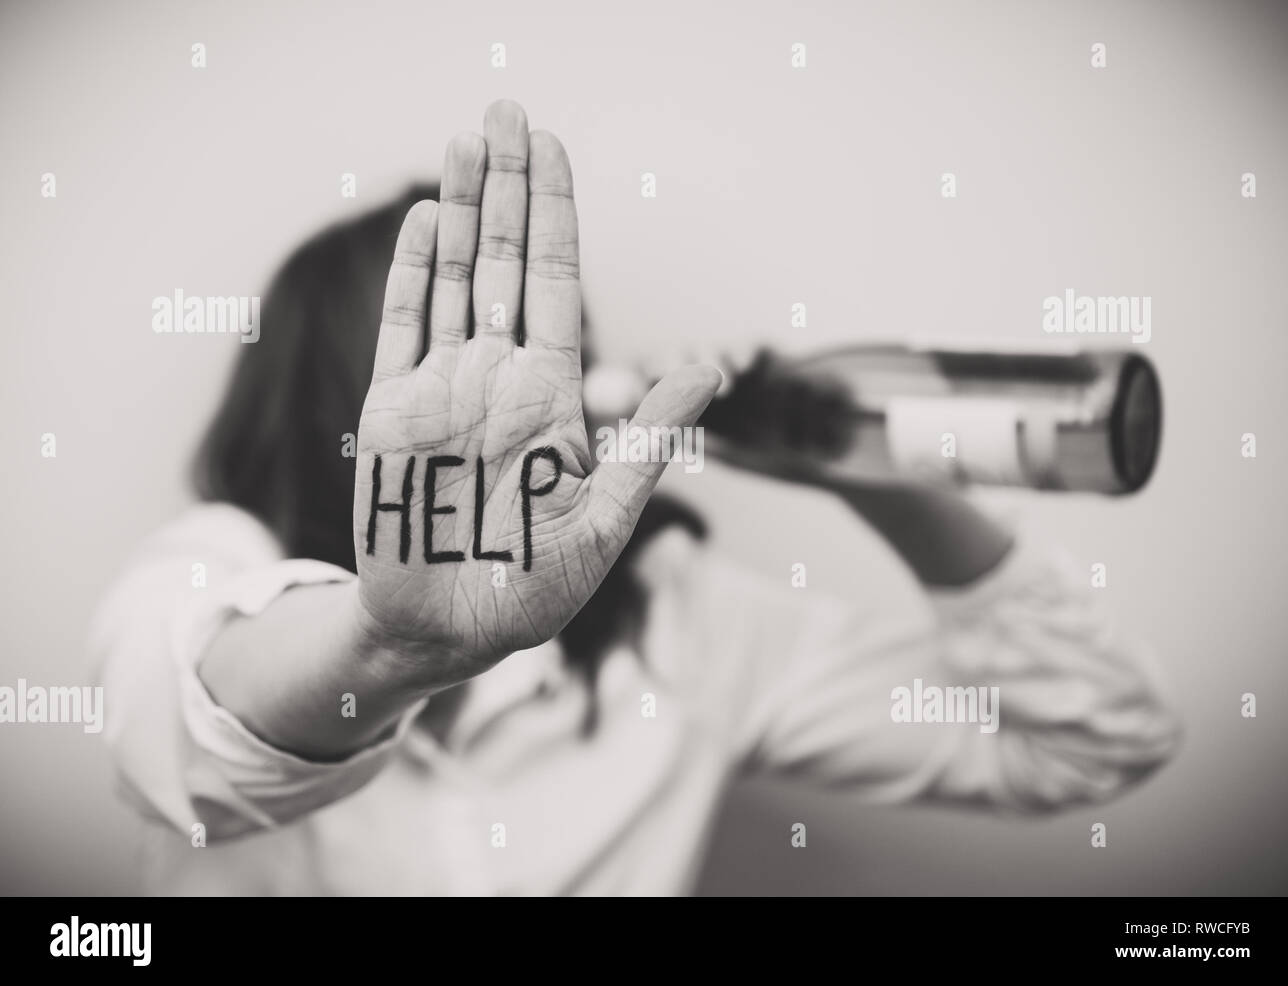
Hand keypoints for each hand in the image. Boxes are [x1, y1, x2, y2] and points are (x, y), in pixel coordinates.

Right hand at [352, 100, 721, 685]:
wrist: (453, 631)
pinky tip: (428, 220)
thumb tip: (709, 372)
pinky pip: (403, 329)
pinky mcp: (395, 411)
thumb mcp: (605, 517)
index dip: (556, 218)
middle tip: (507, 112)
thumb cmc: (535, 588)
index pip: (558, 285)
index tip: (554, 150)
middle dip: (509, 189)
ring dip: (462, 211)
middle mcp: (500, 377)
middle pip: (506, 264)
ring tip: (467, 141)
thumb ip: (646, 442)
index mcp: (553, 396)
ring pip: (455, 280)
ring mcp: (445, 388)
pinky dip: (413, 274)